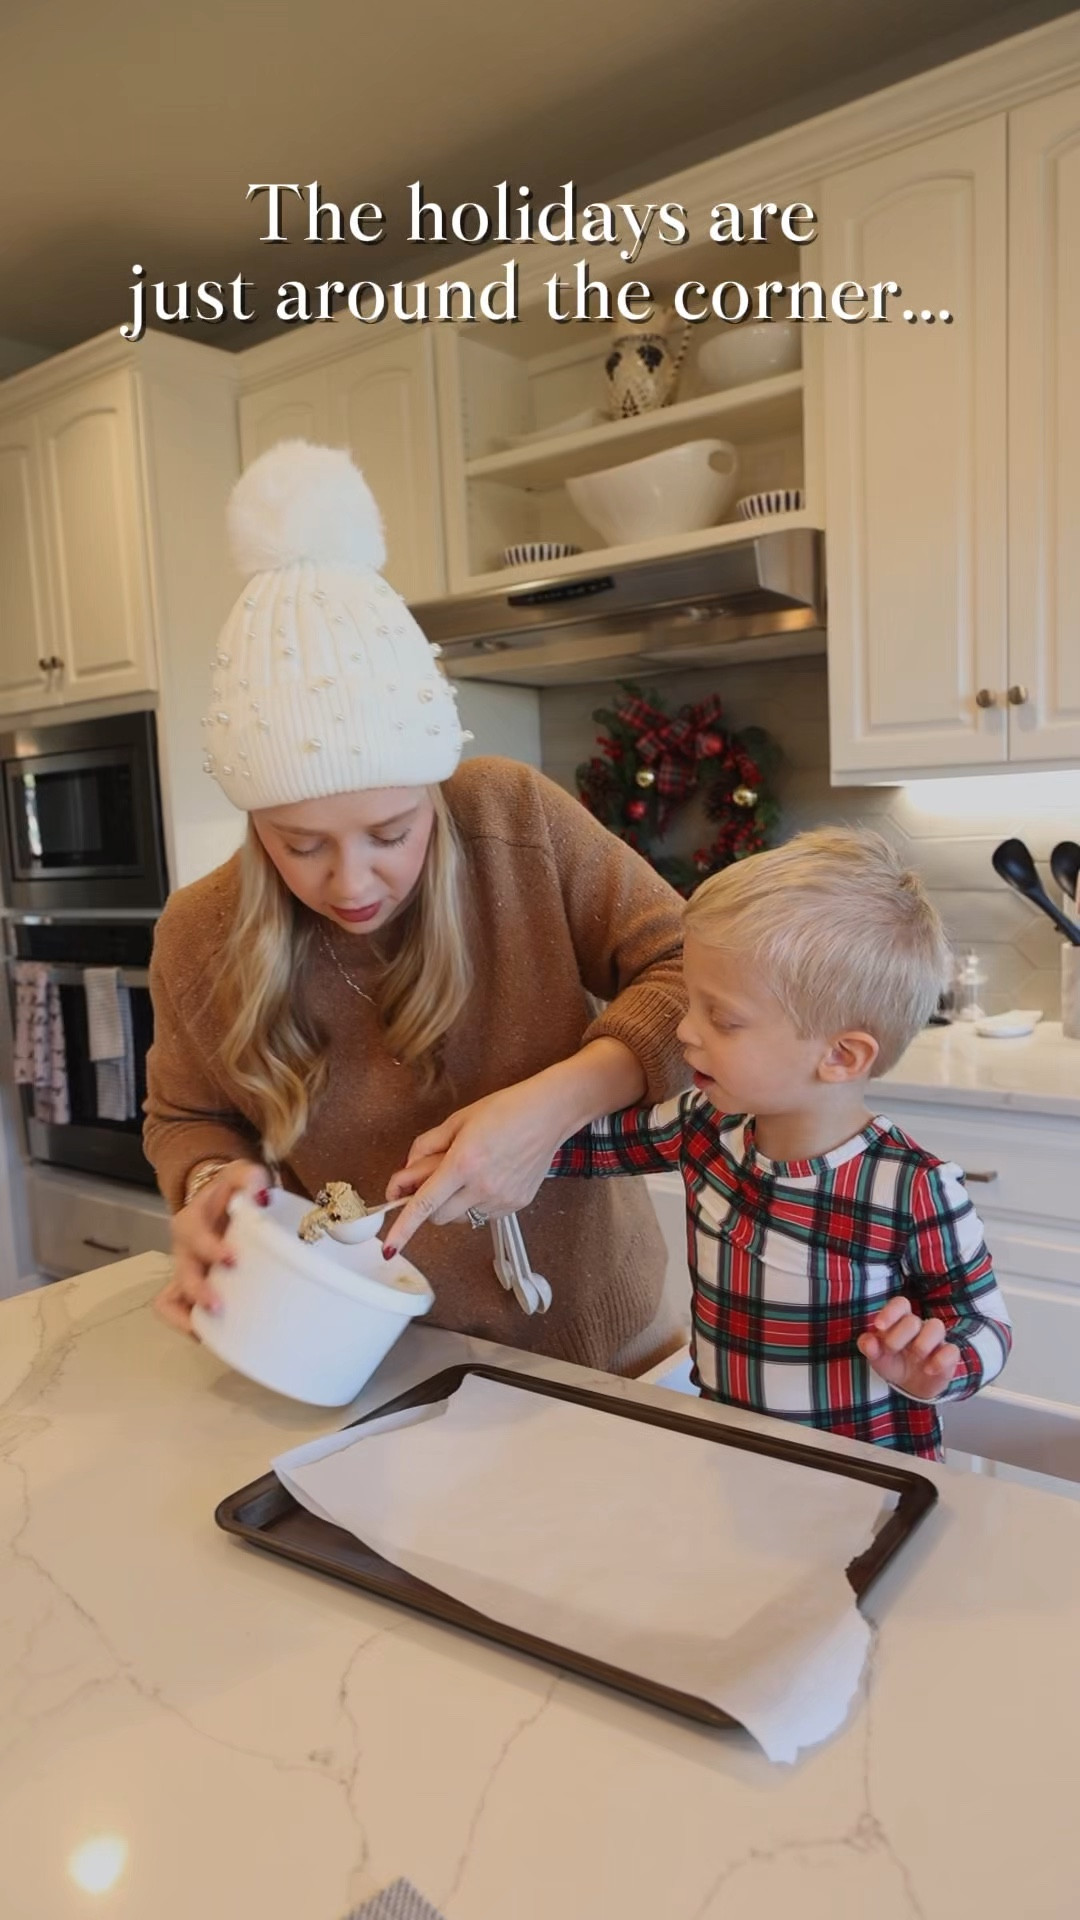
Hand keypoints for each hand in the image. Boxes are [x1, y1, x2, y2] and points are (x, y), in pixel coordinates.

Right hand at [155, 1160, 269, 1336]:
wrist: (221, 1202)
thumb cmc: (232, 1192)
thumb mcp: (239, 1175)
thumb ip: (248, 1177)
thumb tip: (259, 1190)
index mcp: (192, 1221)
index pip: (193, 1234)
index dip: (210, 1247)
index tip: (232, 1258)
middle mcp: (184, 1250)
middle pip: (181, 1273)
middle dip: (198, 1290)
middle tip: (219, 1305)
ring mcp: (187, 1273)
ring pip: (172, 1299)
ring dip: (187, 1317)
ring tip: (210, 1332)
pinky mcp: (192, 1291)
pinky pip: (176, 1311)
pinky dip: (186, 1324)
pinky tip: (212, 1335)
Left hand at [384, 1080, 566, 1254]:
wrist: (549, 1114)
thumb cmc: (505, 1110)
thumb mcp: (457, 1120)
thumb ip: (426, 1146)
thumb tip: (408, 1171)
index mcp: (464, 1162)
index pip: (425, 1203)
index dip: (404, 1227)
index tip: (390, 1246)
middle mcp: (482, 1186)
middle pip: (438, 1217)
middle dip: (429, 1204)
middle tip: (434, 1180)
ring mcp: (501, 1199)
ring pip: (460, 1219)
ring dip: (453, 1204)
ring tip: (467, 1174)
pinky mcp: (515, 1205)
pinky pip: (482, 1216)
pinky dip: (475, 1203)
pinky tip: (487, 1178)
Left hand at [857, 1295, 959, 1399]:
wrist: (911, 1385)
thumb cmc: (893, 1362)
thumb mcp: (877, 1357)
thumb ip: (869, 1347)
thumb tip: (867, 1342)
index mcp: (900, 1320)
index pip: (900, 1304)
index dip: (890, 1312)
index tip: (879, 1326)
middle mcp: (920, 1325)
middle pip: (913, 1320)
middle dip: (898, 1337)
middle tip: (891, 1351)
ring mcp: (936, 1339)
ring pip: (936, 1327)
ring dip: (921, 1345)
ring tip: (914, 1359)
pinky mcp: (949, 1355)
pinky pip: (952, 1350)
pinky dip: (940, 1361)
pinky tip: (928, 1370)